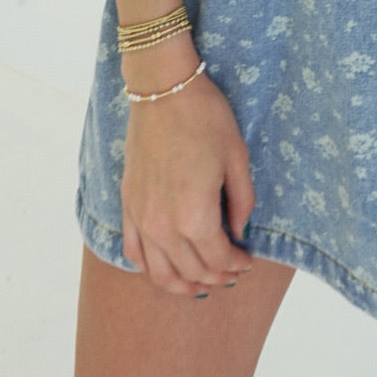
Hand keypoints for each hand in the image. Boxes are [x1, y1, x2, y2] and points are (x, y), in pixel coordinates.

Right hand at [121, 65, 256, 296]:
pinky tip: (163, 269)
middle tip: (231, 272)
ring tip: (200, 286)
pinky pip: (133, 252)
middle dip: (215, 276)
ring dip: (181, 284)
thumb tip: (238, 231)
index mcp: (195, 216)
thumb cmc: (205, 118)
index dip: (236, 264)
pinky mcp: (127, 205)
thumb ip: (242, 201)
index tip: (248, 260)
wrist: (163, 89)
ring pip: (159, 272)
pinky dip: (150, 268)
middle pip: (191, 270)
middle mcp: (163, 226)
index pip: (218, 258)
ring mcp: (141, 218)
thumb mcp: (237, 157)